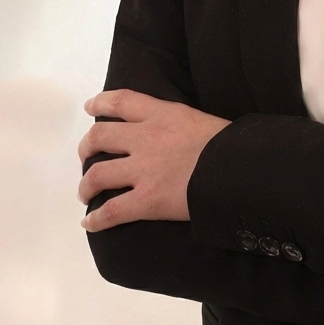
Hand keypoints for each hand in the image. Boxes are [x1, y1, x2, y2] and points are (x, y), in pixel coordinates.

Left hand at [77, 89, 230, 231]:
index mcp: (163, 114)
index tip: (90, 107)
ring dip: (85, 185)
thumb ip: (179, 123)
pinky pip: (110, 212)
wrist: (238, 167)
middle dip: (86, 148)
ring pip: (97, 174)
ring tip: (85, 192)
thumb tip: (177, 133)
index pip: (123, 101)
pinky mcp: (146, 200)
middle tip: (86, 157)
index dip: (101, 103)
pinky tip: (90, 223)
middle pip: (100, 137)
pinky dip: (95, 219)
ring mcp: (143, 169)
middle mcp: (145, 138)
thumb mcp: (201, 119)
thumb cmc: (228, 143)